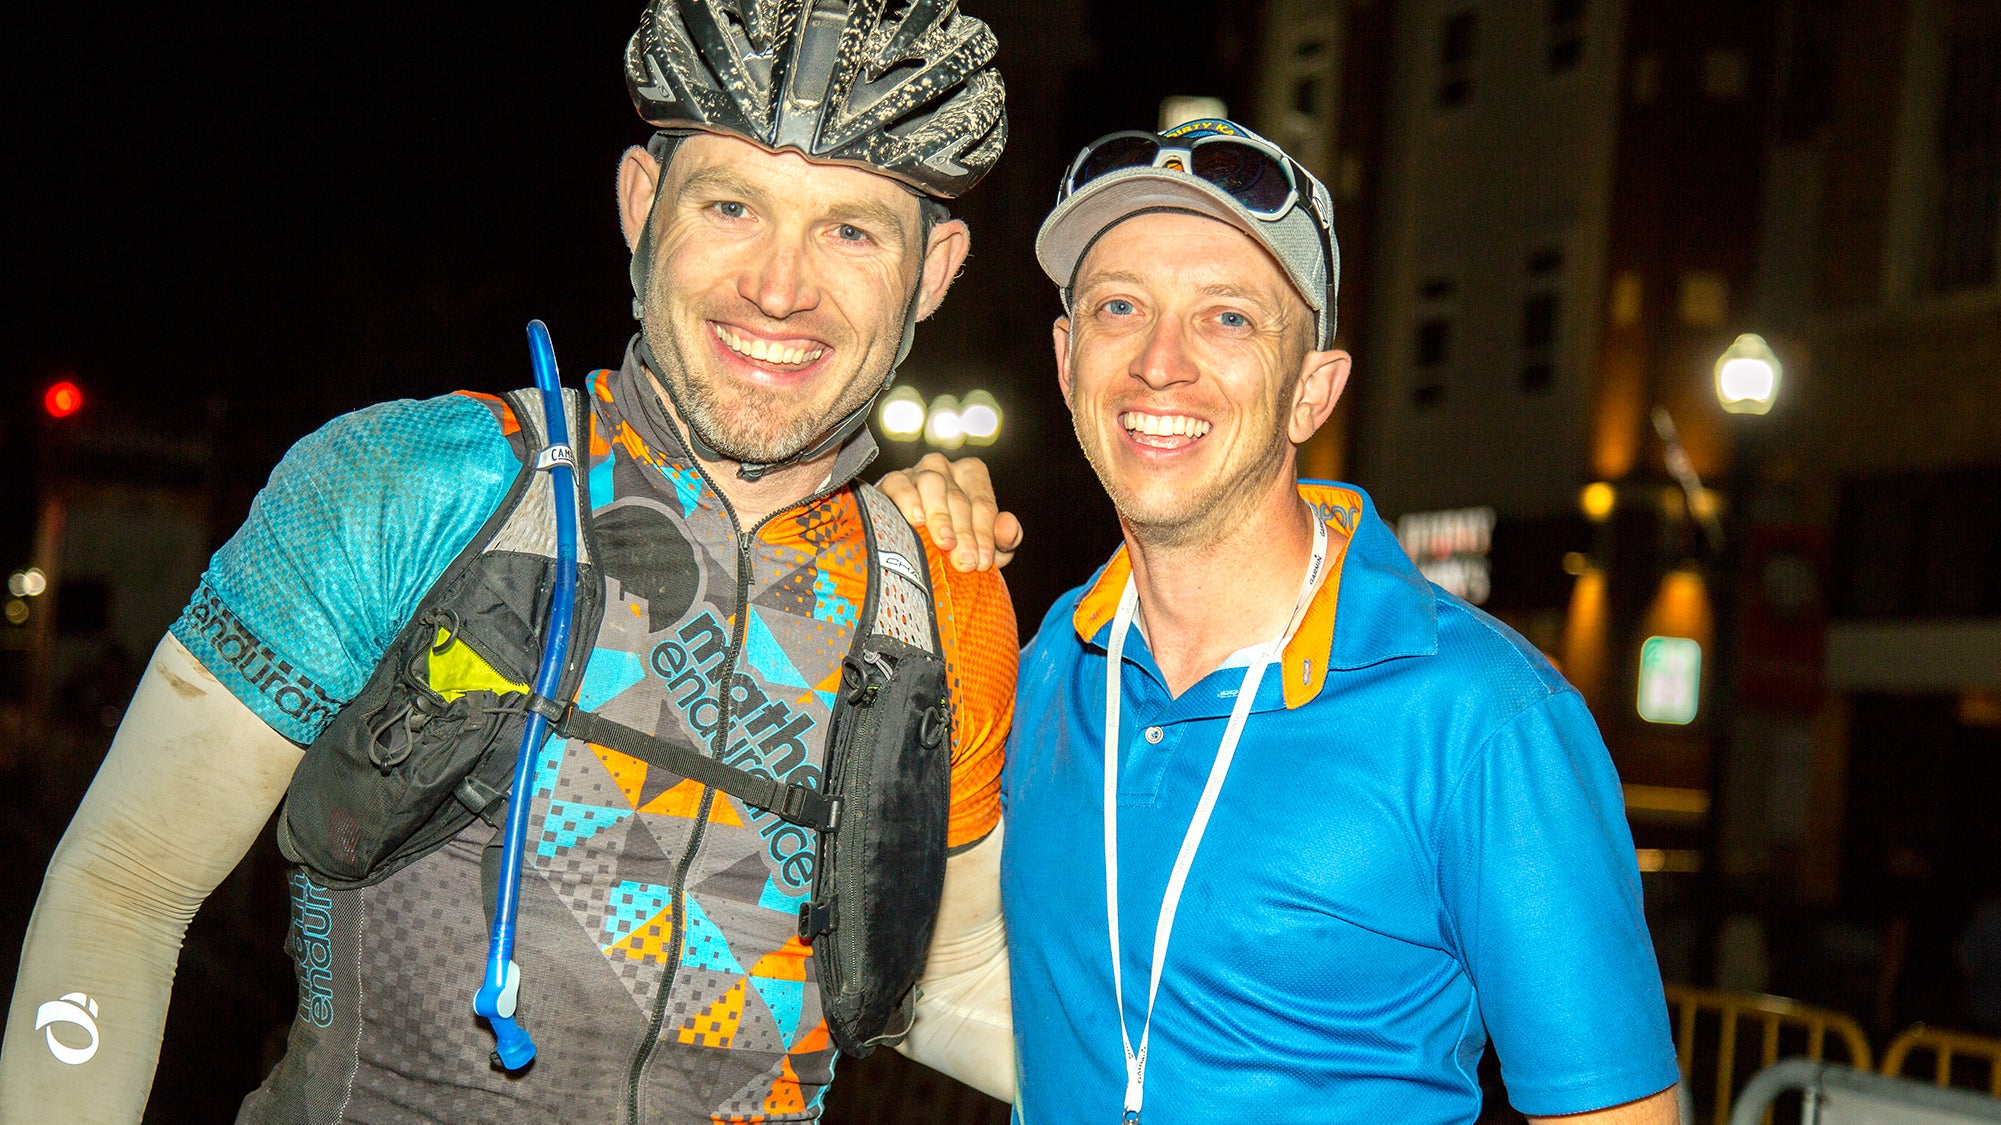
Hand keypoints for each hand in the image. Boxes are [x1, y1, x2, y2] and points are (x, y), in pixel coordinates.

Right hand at [877, 453, 1022, 571]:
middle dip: (964, 533)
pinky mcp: (891, 481)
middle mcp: (945, 468)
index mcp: (972, 475)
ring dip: (941, 516)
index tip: (982, 562)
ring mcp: (917, 471)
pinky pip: (900, 484)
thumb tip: (1010, 529)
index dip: (985, 535)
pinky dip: (909, 501)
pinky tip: (916, 520)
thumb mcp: (982, 544)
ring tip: (945, 542)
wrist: (903, 547)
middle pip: (959, 498)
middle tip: (965, 562)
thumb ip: (1003, 538)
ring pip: (932, 484)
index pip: (983, 504)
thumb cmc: (951, 541)